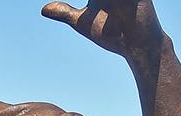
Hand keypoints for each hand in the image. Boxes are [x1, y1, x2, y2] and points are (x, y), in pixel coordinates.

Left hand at [42, 0, 164, 57]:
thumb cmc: (112, 34)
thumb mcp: (83, 22)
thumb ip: (65, 13)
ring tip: (103, 4)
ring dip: (103, 1)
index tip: (84, 5)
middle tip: (94, 3)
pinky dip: (116, 1)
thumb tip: (42, 10)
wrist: (138, 46)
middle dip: (95, 0)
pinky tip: (110, 5)